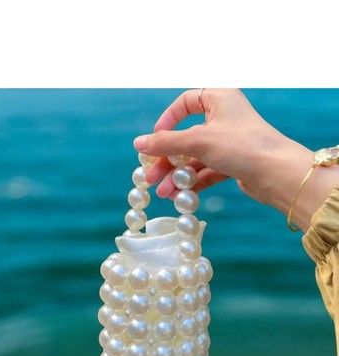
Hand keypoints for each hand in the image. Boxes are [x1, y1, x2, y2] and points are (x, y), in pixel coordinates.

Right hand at [133, 89, 338, 230]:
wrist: (278, 174)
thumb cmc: (241, 146)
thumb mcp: (197, 140)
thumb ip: (166, 142)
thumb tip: (138, 143)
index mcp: (220, 98)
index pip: (186, 101)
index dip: (168, 119)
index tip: (156, 138)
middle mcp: (225, 118)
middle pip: (186, 136)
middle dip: (167, 159)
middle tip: (150, 177)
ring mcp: (229, 142)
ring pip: (195, 157)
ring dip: (178, 175)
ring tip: (163, 193)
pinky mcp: (234, 163)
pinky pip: (206, 171)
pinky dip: (193, 182)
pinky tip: (180, 196)